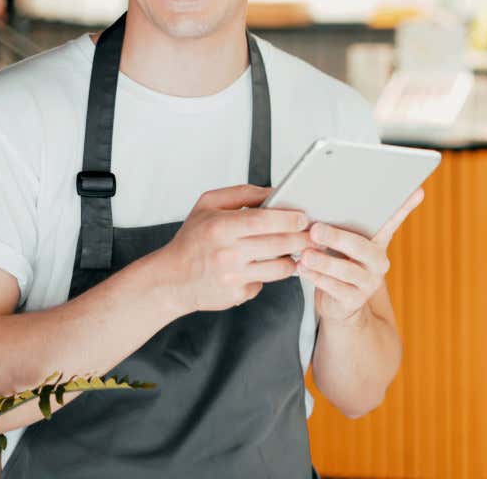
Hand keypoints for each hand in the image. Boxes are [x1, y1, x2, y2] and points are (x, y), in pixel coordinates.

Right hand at [162, 184, 312, 313]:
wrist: (171, 280)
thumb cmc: (192, 240)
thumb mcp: (208, 205)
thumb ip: (242, 193)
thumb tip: (275, 192)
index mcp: (221, 227)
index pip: (264, 220)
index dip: (289, 218)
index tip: (304, 217)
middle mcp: (228, 253)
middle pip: (280, 244)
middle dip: (303, 238)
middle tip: (315, 233)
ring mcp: (234, 277)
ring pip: (281, 267)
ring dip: (293, 258)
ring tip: (295, 249)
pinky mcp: (238, 295)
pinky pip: (266, 283)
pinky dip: (269, 274)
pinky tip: (264, 266)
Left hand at [297, 188, 424, 324]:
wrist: (339, 303)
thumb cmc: (339, 262)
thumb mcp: (343, 243)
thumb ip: (340, 225)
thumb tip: (321, 205)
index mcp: (377, 242)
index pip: (392, 221)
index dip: (405, 206)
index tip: (417, 190)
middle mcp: (378, 262)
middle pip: (360, 247)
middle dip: (336, 238)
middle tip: (315, 230)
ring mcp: (368, 282)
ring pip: (345, 270)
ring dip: (323, 261)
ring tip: (305, 255)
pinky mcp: (354, 300)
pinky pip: (335, 288)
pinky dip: (317, 278)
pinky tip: (303, 269)